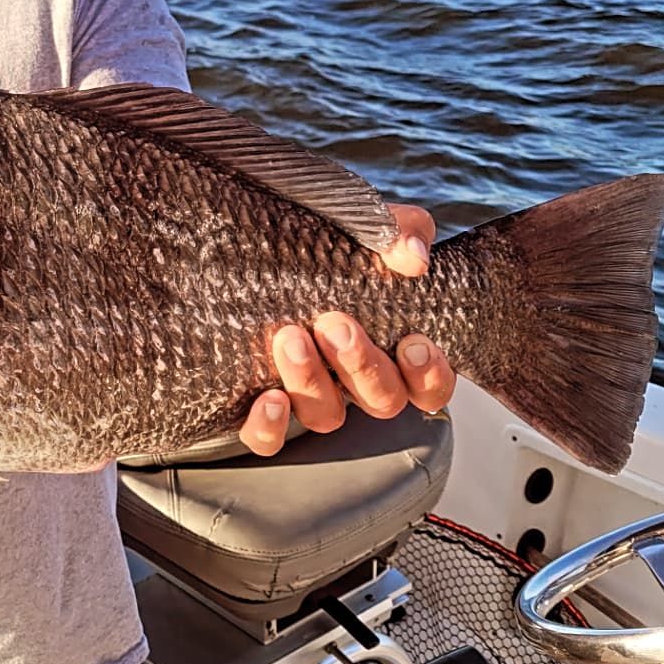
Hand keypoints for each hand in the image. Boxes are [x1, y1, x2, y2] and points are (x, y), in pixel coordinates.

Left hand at [238, 204, 455, 455]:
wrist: (234, 247)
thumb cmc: (310, 240)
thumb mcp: (357, 223)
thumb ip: (395, 229)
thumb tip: (412, 255)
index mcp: (385, 344)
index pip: (429, 385)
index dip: (429, 375)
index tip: (412, 341)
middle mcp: (349, 378)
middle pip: (380, 400)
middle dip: (362, 365)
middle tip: (335, 323)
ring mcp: (305, 395)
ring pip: (326, 417)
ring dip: (312, 381)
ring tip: (290, 337)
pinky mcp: (255, 406)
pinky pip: (267, 439)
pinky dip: (270, 426)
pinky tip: (268, 398)